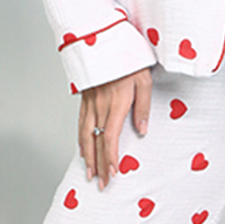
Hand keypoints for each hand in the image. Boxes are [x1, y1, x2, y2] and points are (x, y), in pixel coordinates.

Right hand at [78, 67, 152, 188]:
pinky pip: (80, 123)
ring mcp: (89, 102)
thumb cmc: (127, 57)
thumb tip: (142, 130)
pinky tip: (82, 149)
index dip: (111, 158)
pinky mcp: (85, 98)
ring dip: (87, 156)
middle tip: (101, 183)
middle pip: (96, 142)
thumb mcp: (144, 80)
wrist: (103, 39)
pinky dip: (80, 140)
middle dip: (99, 165)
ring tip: (89, 173)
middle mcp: (99, 106)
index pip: (111, 138)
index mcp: (115, 103)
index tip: (113, 173)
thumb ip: (143, 106)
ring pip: (85, 135)